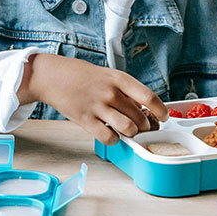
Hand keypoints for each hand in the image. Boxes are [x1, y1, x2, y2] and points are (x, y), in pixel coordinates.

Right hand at [18, 54, 167, 144]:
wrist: (52, 76)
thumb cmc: (80, 75)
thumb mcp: (107, 75)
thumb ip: (124, 90)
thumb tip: (141, 107)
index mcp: (118, 79)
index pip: (149, 96)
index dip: (160, 110)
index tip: (163, 117)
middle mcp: (111, 92)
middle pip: (140, 116)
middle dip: (144, 126)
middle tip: (141, 126)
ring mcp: (98, 107)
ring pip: (128, 129)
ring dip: (131, 133)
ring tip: (126, 130)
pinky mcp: (85, 120)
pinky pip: (109, 137)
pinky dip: (114, 140)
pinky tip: (111, 134)